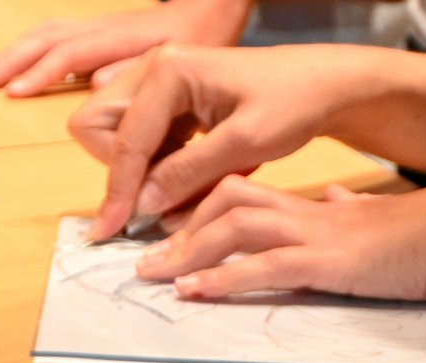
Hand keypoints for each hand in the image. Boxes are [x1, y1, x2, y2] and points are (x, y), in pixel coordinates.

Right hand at [0, 0, 249, 99]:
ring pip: (49, 35)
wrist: (215, 8)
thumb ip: (140, 76)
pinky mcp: (101, 33)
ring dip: (14, 54)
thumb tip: (92, 82)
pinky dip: (31, 49)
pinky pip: (57, 36)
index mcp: (124, 39)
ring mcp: (101, 29)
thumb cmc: (205, 42)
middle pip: (50, 40)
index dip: (42, 74)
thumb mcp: (183, 64)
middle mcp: (106, 29)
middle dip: (14, 61)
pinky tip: (16, 64)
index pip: (73, 54)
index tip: (15, 93)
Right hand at [71, 44, 389, 239]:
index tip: (113, 230)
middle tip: (150, 203)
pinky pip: (145, 140)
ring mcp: (161, 83)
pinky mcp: (172, 103)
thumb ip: (188, 173)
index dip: (119, 189)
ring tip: (182, 193)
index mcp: (169, 70)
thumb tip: (143, 204)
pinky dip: (160, 167)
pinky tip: (192, 180)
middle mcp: (156, 69)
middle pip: (100, 127)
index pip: (124, 140)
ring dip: (141, 172)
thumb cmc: (294, 102)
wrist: (324, 85)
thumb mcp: (244, 143)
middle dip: (120, 170)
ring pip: (119, 136)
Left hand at [138, 175, 425, 315]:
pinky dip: (221, 279)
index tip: (172, 230)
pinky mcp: (325, 262)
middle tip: (146, 256)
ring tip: (155, 276)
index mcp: (314, 207)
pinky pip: (261, 266)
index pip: (244, 193)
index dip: (202, 208)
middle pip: (225, 201)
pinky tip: (194, 291)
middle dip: (180, 227)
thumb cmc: (425, 234)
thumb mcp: (376, 219)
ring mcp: (313, 235)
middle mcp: (305, 214)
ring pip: (232, 228)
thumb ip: (349, 212)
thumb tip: (335, 201)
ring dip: (187, 253)